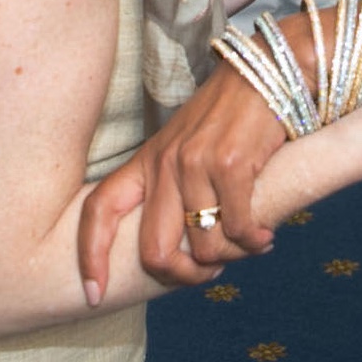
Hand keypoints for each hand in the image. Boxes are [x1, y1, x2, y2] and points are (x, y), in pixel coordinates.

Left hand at [78, 61, 284, 298]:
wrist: (271, 68)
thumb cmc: (234, 112)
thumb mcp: (191, 141)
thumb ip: (177, 183)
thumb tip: (185, 243)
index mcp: (149, 157)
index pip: (100, 209)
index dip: (90, 256)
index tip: (93, 293)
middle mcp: (166, 161)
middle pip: (153, 249)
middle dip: (182, 277)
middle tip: (209, 274)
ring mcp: (196, 162)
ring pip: (203, 247)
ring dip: (229, 257)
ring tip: (248, 245)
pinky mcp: (231, 165)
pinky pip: (237, 228)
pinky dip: (253, 242)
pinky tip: (264, 236)